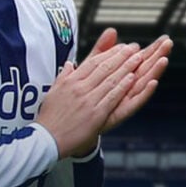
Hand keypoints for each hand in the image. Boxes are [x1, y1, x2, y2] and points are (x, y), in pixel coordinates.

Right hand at [35, 41, 143, 158]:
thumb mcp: (53, 92)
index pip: (93, 62)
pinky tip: (132, 79)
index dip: (109, 53)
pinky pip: (112, 97)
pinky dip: (123, 87)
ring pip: (111, 80)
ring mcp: (88, 101)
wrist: (47, 139)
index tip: (120, 47)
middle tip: (134, 48)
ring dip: (126, 67)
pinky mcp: (96, 114)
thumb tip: (70, 64)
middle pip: (104, 67)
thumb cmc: (50, 118)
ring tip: (138, 59)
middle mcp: (79, 88)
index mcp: (70, 81)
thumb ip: (64, 76)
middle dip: (121, 56)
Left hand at [79, 28, 173, 131]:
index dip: (152, 49)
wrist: (71, 124)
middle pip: (145, 69)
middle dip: (157, 56)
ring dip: (154, 71)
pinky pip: (134, 103)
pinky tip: (153, 83)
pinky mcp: (118, 114)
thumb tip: (112, 30)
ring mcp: (123, 102)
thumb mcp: (90, 69)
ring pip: (142, 84)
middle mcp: (125, 89)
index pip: (139, 60)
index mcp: (121, 78)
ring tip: (164, 58)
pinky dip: (144, 93)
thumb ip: (101, 51)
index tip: (165, 38)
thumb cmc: (83, 97)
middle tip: (169, 43)